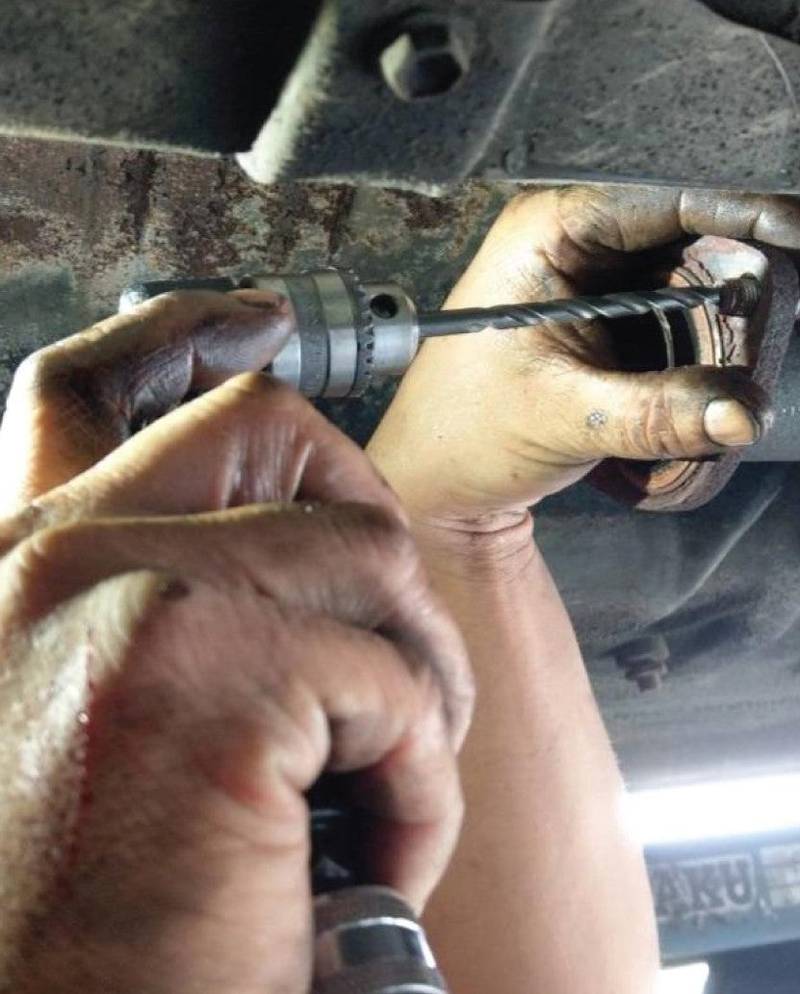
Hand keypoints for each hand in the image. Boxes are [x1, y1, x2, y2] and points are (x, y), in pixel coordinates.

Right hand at [0, 292, 471, 993]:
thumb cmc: (101, 909)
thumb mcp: (100, 710)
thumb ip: (162, 594)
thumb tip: (284, 523)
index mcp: (20, 567)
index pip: (86, 387)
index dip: (182, 333)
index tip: (256, 323)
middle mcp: (47, 562)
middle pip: (267, 426)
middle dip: (367, 522)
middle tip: (390, 639)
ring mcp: (121, 604)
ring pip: (367, 553)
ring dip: (412, 678)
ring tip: (375, 786)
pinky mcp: (202, 680)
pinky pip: (399, 684)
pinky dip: (419, 781)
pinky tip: (367, 857)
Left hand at [369, 186, 799, 532]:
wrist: (441, 482)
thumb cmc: (466, 434)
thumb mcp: (563, 415)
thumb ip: (658, 411)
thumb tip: (743, 410)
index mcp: (551, 232)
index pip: (668, 196)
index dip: (744, 213)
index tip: (796, 240)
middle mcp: (581, 244)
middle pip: (699, 244)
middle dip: (736, 307)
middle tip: (746, 365)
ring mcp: (603, 286)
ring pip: (701, 294)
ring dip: (722, 351)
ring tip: (703, 411)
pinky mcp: (616, 327)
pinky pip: (686, 334)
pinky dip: (700, 372)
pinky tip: (685, 416)